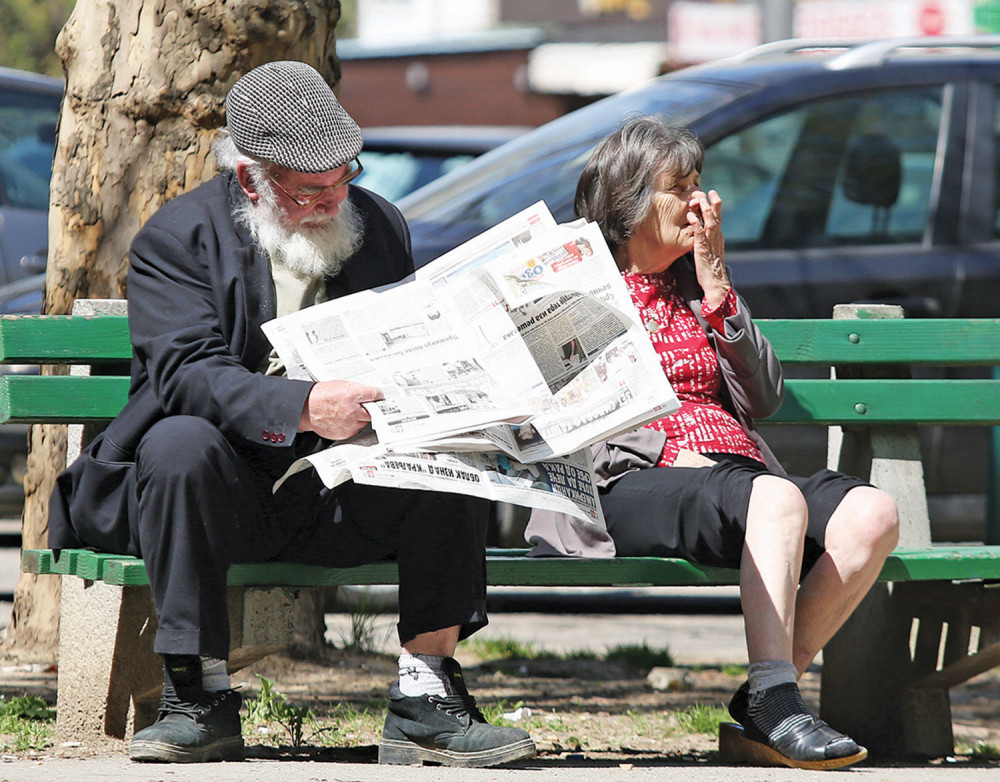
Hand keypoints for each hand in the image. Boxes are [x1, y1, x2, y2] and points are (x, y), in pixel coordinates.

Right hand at [298, 380, 381, 440]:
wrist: (306, 409)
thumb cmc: (321, 396)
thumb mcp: (342, 385)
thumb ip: (358, 390)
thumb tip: (371, 393)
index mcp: (351, 395)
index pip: (375, 394)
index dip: (377, 395)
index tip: (379, 397)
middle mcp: (352, 411)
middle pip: (373, 411)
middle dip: (370, 408)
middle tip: (363, 405)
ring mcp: (349, 424)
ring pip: (365, 422)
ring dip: (361, 418)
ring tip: (348, 411)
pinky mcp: (346, 433)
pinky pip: (356, 430)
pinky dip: (353, 425)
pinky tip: (344, 418)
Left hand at [688, 189, 729, 308]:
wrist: (714, 282)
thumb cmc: (710, 268)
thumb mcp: (709, 250)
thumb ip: (707, 240)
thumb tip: (702, 232)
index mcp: (718, 237)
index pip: (717, 218)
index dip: (715, 206)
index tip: (712, 194)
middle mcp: (716, 238)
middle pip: (717, 217)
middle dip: (714, 204)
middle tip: (711, 191)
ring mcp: (710, 243)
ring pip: (710, 223)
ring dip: (706, 211)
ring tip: (702, 199)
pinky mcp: (702, 249)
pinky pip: (699, 234)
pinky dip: (696, 224)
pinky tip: (691, 217)